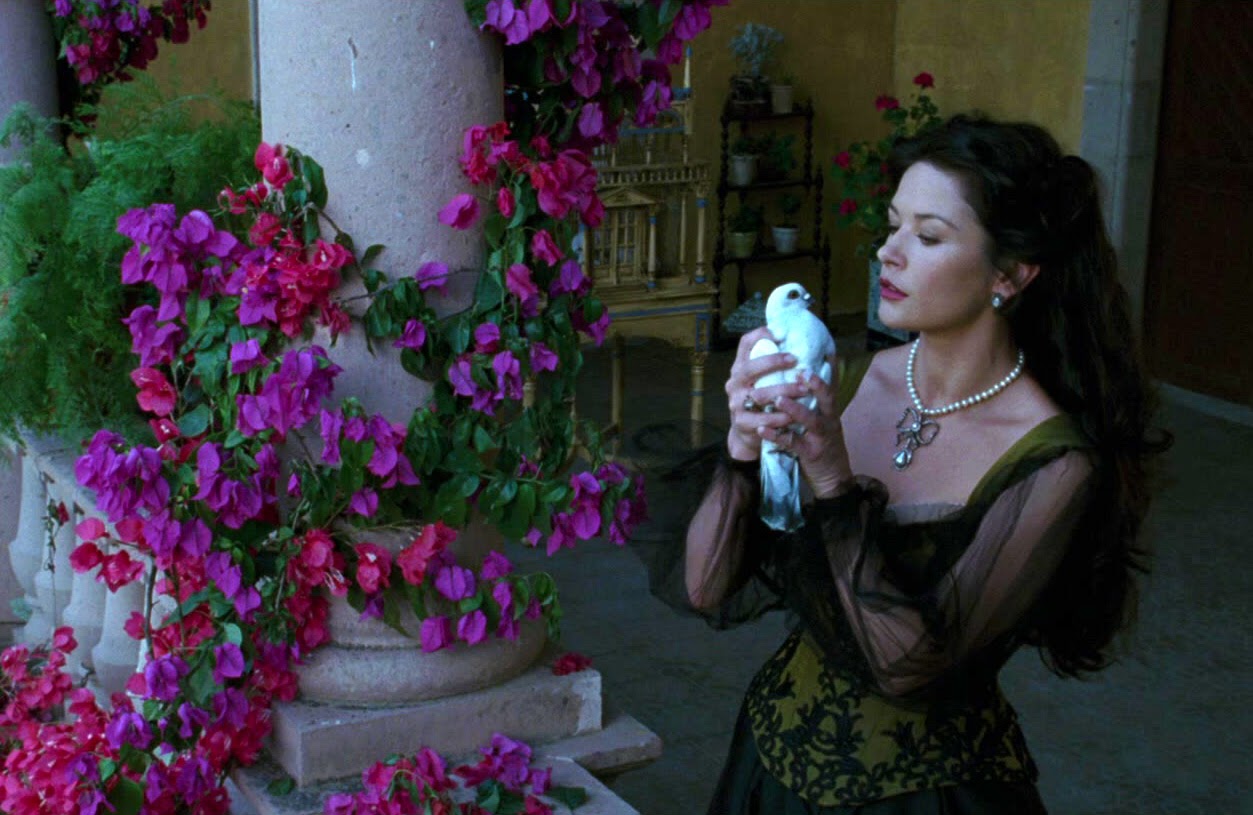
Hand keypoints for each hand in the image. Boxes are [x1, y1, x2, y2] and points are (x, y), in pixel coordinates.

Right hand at [724, 327, 798, 460]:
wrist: (747, 433)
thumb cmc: (763, 401)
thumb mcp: (763, 381)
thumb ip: (775, 366)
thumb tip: (805, 344)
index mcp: (741, 368)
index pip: (745, 344)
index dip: (760, 335)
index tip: (779, 332)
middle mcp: (735, 383)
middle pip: (749, 368)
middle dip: (773, 361)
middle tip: (795, 359)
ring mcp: (736, 402)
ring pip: (759, 395)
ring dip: (783, 391)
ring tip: (804, 390)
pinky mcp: (741, 422)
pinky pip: (762, 419)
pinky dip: (779, 417)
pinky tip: (793, 415)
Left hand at [756, 353, 851, 497]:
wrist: (833, 478)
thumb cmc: (823, 444)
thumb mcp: (825, 420)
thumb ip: (817, 401)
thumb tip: (807, 376)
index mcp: (830, 411)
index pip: (830, 386)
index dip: (826, 370)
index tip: (821, 351)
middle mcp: (829, 421)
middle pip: (827, 399)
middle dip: (815, 385)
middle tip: (800, 371)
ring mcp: (821, 437)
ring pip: (810, 420)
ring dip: (794, 409)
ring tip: (778, 399)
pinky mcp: (811, 454)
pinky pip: (793, 444)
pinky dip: (777, 436)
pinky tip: (762, 430)